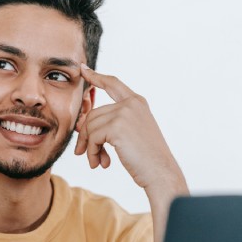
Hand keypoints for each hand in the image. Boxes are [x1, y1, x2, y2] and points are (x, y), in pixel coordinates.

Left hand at [75, 64, 184, 193]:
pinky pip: (92, 137)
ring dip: (90, 147)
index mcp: (137, 102)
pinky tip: (100, 163)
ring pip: (90, 126)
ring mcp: (124, 113)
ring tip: (96, 162)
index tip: (83, 70)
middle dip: (86, 136)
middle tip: (84, 154)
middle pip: (93, 114)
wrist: (160, 172)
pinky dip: (92, 152)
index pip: (113, 84)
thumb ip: (112, 123)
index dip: (96, 77)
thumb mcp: (131, 134)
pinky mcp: (117, 126)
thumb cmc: (146, 158)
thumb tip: (81, 124)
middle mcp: (131, 104)